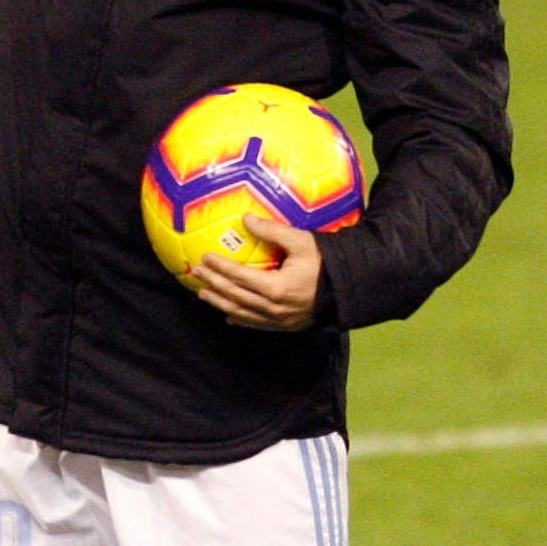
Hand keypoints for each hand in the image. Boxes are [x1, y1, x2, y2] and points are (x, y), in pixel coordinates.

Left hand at [192, 215, 323, 330]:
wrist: (350, 288)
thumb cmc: (326, 262)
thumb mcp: (302, 241)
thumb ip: (272, 231)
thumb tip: (246, 218)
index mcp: (277, 287)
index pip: (240, 277)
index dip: (220, 268)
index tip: (204, 258)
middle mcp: (275, 308)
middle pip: (236, 296)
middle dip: (214, 284)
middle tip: (196, 273)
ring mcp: (280, 320)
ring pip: (243, 314)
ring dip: (221, 303)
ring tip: (203, 294)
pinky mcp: (286, 326)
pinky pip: (257, 325)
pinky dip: (241, 320)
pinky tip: (229, 316)